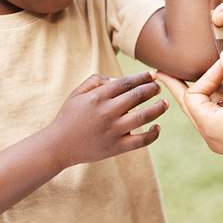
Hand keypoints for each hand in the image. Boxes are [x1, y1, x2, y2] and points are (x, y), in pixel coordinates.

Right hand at [46, 71, 167, 168]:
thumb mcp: (77, 93)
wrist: (58, 146)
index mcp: (98, 96)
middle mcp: (107, 112)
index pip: (127, 82)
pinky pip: (141, 140)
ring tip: (165, 103)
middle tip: (159, 87)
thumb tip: (119, 78)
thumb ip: (96, 80)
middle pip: (138, 96)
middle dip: (153, 89)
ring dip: (158, 108)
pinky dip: (153, 134)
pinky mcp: (116, 147)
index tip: (152, 75)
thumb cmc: (69, 117)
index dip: (143, 77)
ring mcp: (113, 130)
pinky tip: (157, 127)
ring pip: (144, 116)